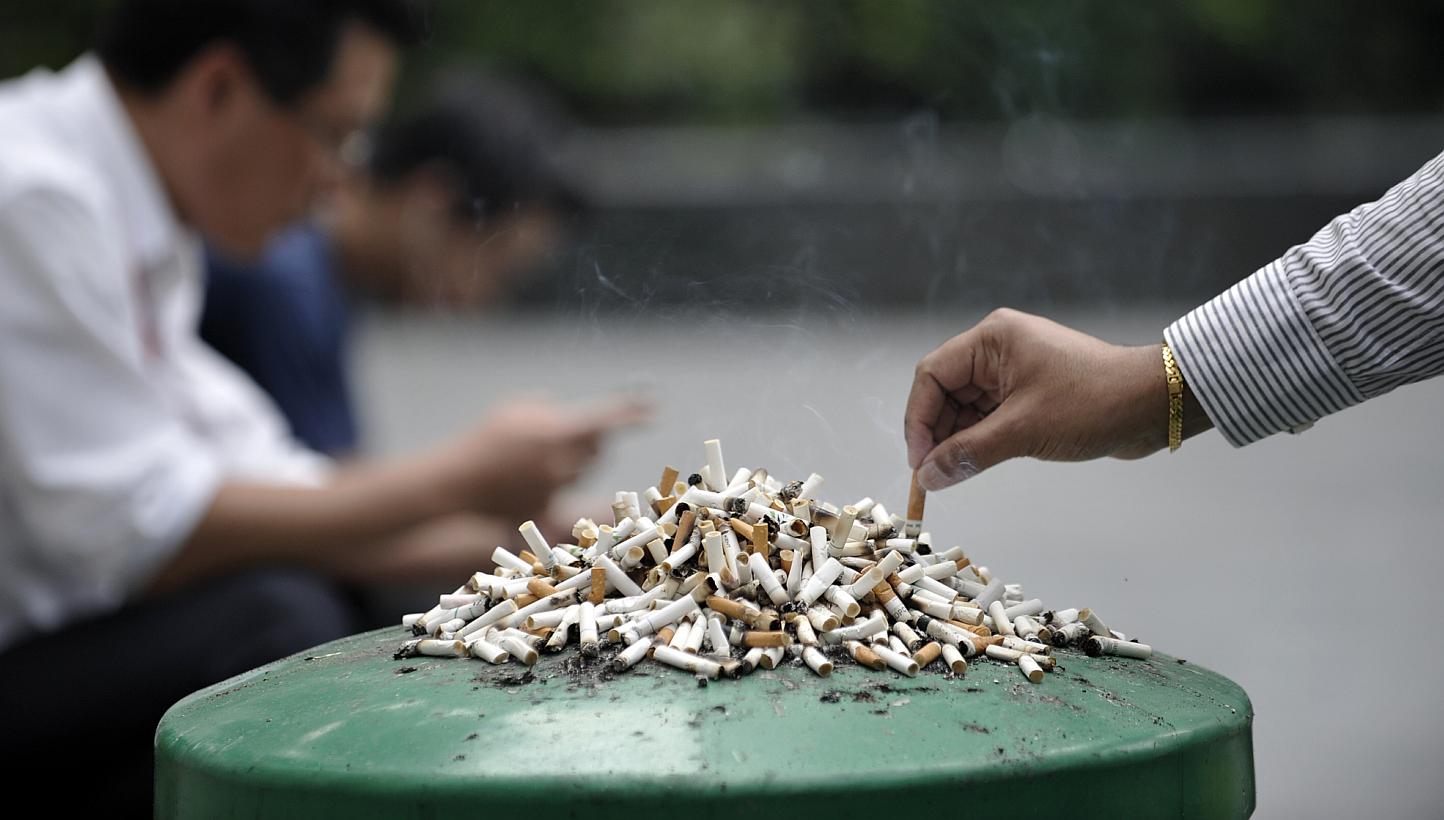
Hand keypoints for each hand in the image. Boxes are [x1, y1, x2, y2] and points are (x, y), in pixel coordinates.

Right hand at [436, 396, 650, 520]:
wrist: (455, 486)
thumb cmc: (484, 441)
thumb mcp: (516, 410)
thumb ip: (550, 408)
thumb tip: (572, 414)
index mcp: (555, 432)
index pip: (605, 420)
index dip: (632, 413)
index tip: (653, 408)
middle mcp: (561, 463)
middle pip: (599, 447)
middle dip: (590, 439)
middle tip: (563, 434)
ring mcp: (556, 490)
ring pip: (583, 469)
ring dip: (570, 460)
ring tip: (534, 457)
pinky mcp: (549, 509)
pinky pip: (566, 489)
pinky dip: (553, 480)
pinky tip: (526, 478)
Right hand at [904, 308, 1186, 490]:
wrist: (1153, 404)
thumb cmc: (1093, 403)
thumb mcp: (1023, 431)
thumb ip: (968, 453)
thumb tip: (928, 477)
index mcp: (992, 339)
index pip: (932, 375)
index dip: (919, 419)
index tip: (919, 461)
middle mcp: (997, 349)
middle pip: (944, 391)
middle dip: (935, 433)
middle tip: (932, 475)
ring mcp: (1013, 371)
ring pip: (964, 407)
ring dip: (956, 440)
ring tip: (952, 474)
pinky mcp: (1028, 393)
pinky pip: (988, 416)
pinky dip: (978, 440)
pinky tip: (973, 464)